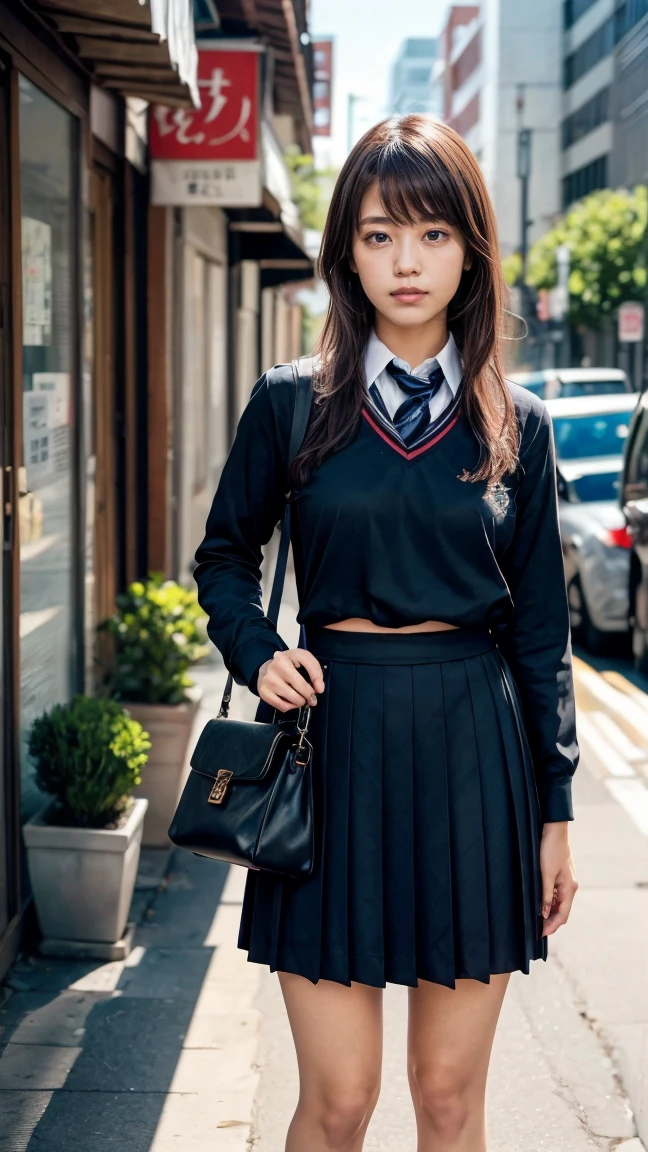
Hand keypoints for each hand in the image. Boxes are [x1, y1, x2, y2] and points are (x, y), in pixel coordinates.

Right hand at [257, 648, 325, 712]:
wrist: (267, 668)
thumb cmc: (288, 664)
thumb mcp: (302, 659)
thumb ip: (315, 671)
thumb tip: (319, 689)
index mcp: (287, 655)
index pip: (308, 664)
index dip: (317, 678)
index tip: (320, 689)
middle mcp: (276, 666)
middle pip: (301, 686)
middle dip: (309, 694)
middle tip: (310, 697)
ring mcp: (268, 680)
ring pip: (293, 698)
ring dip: (301, 701)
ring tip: (300, 698)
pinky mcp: (263, 692)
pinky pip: (283, 707)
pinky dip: (291, 707)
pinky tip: (291, 701)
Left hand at [539, 821, 577, 936]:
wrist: (554, 831)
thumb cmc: (550, 850)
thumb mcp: (545, 874)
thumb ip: (546, 894)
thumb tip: (545, 913)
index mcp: (570, 889)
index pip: (563, 915)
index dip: (552, 926)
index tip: (540, 934)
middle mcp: (570, 888)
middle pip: (562, 911)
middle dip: (551, 922)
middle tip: (537, 930)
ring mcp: (566, 882)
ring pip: (559, 904)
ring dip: (550, 913)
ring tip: (536, 920)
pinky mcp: (560, 877)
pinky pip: (556, 895)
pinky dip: (549, 902)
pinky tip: (540, 905)